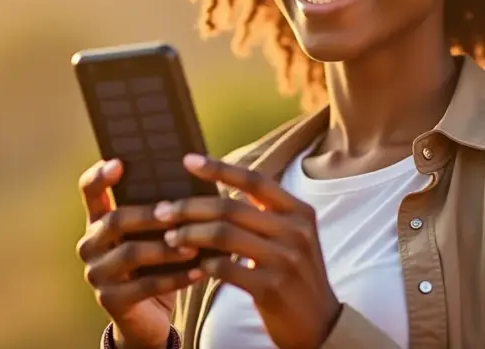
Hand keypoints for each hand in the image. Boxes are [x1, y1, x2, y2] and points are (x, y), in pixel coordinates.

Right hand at [75, 159, 200, 348]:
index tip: (118, 162)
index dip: (100, 176)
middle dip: (149, 215)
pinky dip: (175, 278)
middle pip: (115, 220)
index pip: (90, 190)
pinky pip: (145, 286)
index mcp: (100, 219)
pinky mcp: (110, 300)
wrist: (147, 312)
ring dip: (165, 249)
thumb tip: (198, 174)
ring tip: (194, 246)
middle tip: (177, 212)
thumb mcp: (157, 232)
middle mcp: (91, 243)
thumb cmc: (157, 259)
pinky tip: (199, 271)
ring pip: (130, 253)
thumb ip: (164, 208)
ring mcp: (97, 273)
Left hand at [158, 154, 341, 348]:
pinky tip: (192, 266)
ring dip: (190, 235)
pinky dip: (203, 265)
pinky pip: (225, 268)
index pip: (255, 181)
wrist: (321, 324)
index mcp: (300, 212)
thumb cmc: (297, 276)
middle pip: (231, 207)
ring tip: (170, 238)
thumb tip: (221, 189)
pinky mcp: (271, 288)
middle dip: (190, 207)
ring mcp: (284, 259)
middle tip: (163, 211)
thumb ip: (266, 215)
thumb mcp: (293, 237)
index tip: (189, 160)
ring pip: (223, 235)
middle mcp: (295, 230)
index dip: (220, 168)